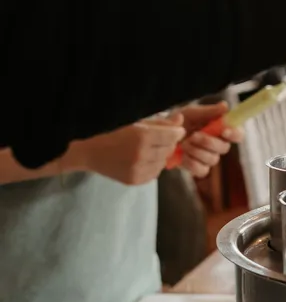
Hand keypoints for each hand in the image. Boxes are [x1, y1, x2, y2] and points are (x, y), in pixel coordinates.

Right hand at [70, 114, 185, 184]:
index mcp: (141, 137)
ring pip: (164, 162)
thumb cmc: (112, 132)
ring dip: (160, 155)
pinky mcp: (135, 180)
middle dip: (168, 143)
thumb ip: (160, 122)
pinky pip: (156, 173)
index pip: (172, 136)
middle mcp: (141, 154)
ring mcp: (138, 170)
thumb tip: (180, 120)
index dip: (177, 132)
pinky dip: (153, 166)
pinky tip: (142, 159)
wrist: (89, 152)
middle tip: (157, 139)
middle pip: (170, 149)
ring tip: (147, 149)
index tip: (176, 130)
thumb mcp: (135, 122)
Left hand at [174, 102, 243, 177]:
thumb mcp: (191, 113)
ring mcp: (208, 158)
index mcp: (219, 130)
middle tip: (194, 136)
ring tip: (184, 144)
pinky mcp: (198, 168)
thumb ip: (208, 111)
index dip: (235, 134)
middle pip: (224, 148)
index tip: (225, 131)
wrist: (160, 136)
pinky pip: (202, 170)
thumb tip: (225, 106)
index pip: (237, 134)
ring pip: (213, 160)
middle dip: (208, 142)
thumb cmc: (178, 122)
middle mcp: (217, 145)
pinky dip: (191, 163)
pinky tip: (182, 155)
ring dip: (197, 151)